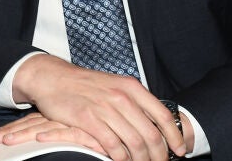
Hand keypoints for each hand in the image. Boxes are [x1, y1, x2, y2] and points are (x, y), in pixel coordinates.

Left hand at [0, 112, 106, 153]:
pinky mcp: (90, 130)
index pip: (35, 122)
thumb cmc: (104, 125)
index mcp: (63, 115)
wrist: (129, 119)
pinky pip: (69, 133)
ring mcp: (77, 122)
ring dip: (23, 134)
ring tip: (4, 140)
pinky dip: (53, 135)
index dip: (16, 128)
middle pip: (34, 124)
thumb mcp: (81, 127)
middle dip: (13, 132)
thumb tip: (43, 136)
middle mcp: (66, 117)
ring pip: (45, 128)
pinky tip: (40, 138)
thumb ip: (67, 131)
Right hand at [11, 54, 185, 160]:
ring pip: (134, 143)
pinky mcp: (88, 120)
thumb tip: (154, 122)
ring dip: (141, 160)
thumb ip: (133, 101)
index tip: (179, 150)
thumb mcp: (114, 85)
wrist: (52, 78)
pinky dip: (121, 159)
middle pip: (151, 134)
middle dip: (159, 155)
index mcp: (131, 87)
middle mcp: (121, 97)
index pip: (163, 115)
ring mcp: (105, 108)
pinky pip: (113, 146)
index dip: (174, 136)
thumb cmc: (84, 84)